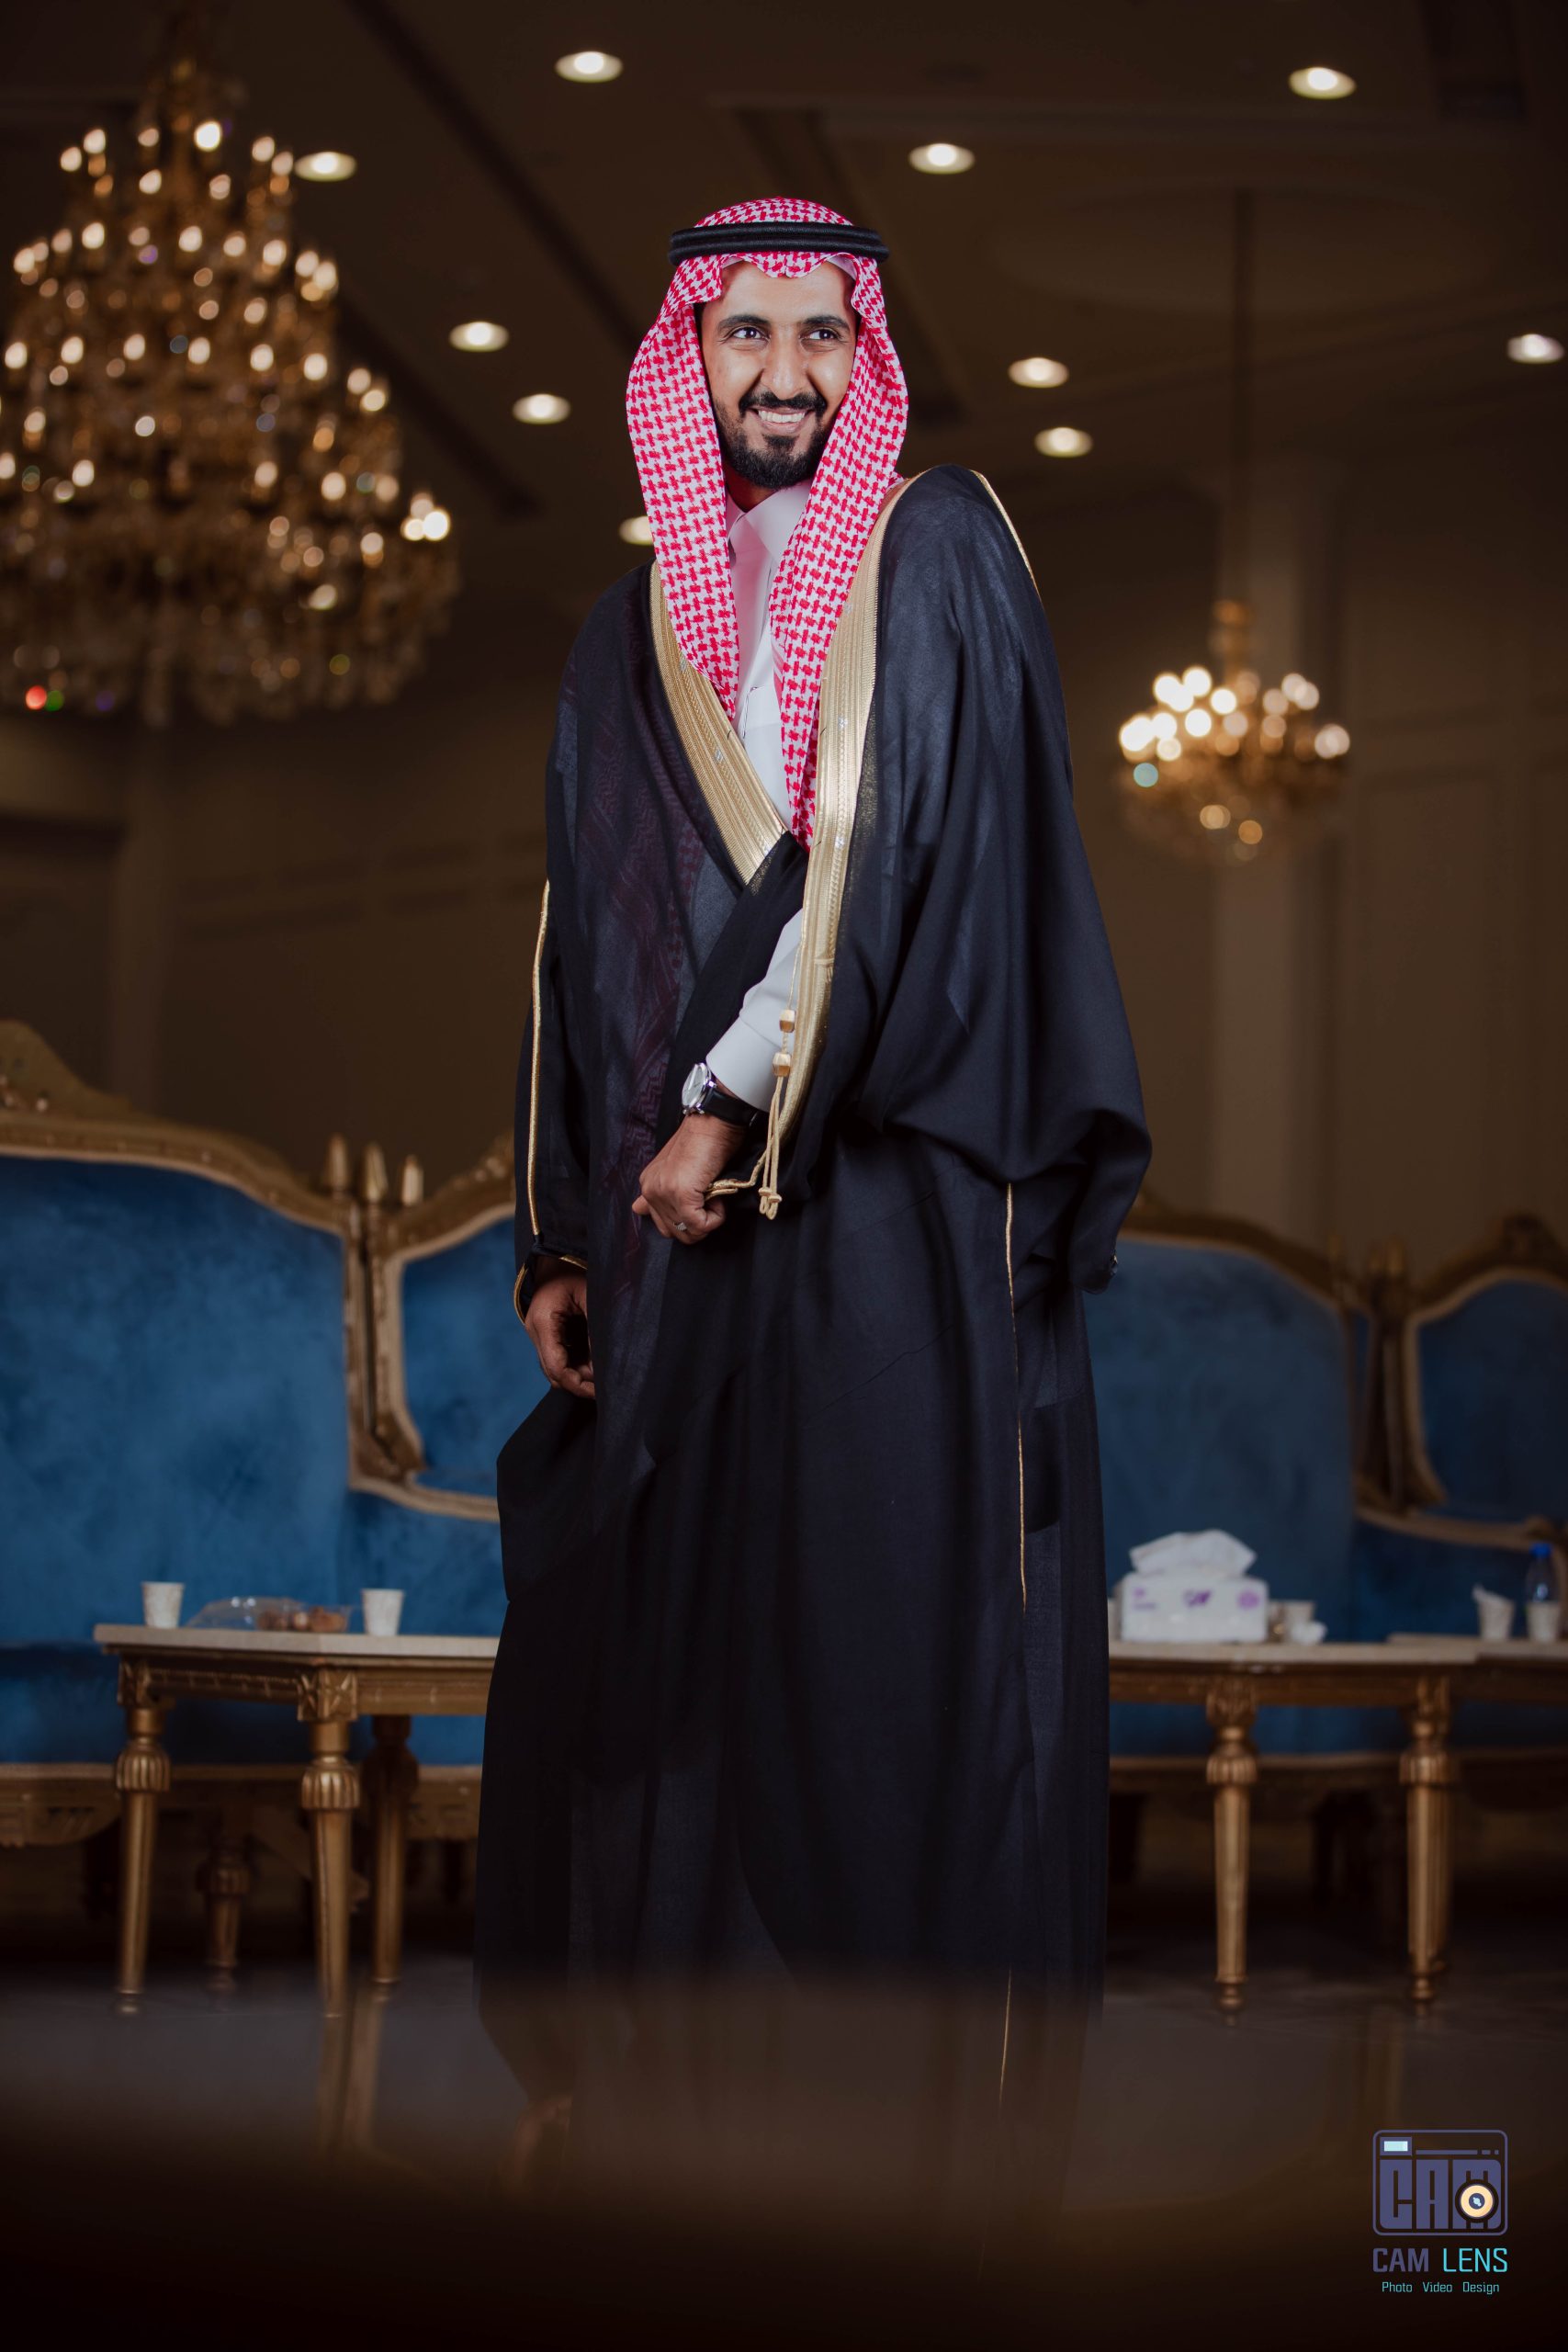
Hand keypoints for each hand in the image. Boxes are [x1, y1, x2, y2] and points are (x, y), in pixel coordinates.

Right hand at [523, 1264, 594, 1398]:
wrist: (557, 1254)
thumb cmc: (575, 1270)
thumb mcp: (592, 1295)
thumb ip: (597, 1329)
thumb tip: (604, 1364)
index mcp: (543, 1322)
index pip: (556, 1367)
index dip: (577, 1384)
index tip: (599, 1391)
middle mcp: (535, 1330)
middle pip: (553, 1373)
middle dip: (579, 1383)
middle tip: (606, 1386)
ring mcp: (537, 1332)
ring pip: (554, 1367)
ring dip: (577, 1374)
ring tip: (602, 1373)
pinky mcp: (544, 1332)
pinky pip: (557, 1357)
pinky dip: (574, 1364)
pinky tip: (593, 1363)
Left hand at [633, 1110, 750, 1243]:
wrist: (713, 1122)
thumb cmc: (704, 1141)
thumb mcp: (675, 1168)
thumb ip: (658, 1191)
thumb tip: (638, 1210)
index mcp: (648, 1185)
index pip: (661, 1224)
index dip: (685, 1220)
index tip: (700, 1202)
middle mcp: (650, 1190)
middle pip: (675, 1233)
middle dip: (698, 1225)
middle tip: (710, 1201)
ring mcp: (664, 1193)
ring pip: (689, 1232)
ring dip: (708, 1220)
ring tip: (714, 1196)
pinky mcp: (681, 1196)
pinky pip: (701, 1225)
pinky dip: (716, 1217)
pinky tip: (718, 1197)